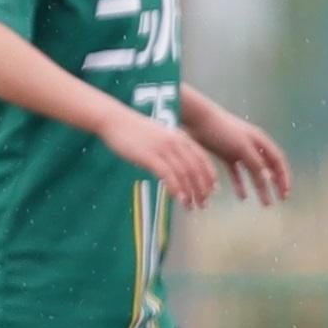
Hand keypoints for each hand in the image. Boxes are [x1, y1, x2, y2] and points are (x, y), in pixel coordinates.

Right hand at [103, 107, 217, 208]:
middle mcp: (176, 143)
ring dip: (190, 193)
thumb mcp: (161, 136)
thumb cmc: (136, 130)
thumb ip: (173, 149)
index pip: (203, 160)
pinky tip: (179, 199)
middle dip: (202, 190)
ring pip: (185, 174)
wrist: (115, 120)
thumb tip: (179, 167)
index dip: (209, 177)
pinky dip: (176, 189)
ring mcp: (164, 149)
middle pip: (196, 170)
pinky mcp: (150, 156)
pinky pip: (168, 175)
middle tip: (203, 205)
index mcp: (181, 138)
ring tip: (191, 207)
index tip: (212, 192)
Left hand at [187, 105, 291, 204]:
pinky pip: (237, 173)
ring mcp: (239, 151)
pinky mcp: (226, 155)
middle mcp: (253, 146)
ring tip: (264, 204)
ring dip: (260, 188)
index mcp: (260, 141)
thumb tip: (269, 179)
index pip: (278, 161)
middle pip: (268, 168)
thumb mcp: (241, 147)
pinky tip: (242, 197)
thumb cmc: (221, 130)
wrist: (196, 119)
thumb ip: (256, 163)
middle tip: (279, 201)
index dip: (284, 177)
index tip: (285, 194)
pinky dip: (241, 185)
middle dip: (275, 185)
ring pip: (254, 173)